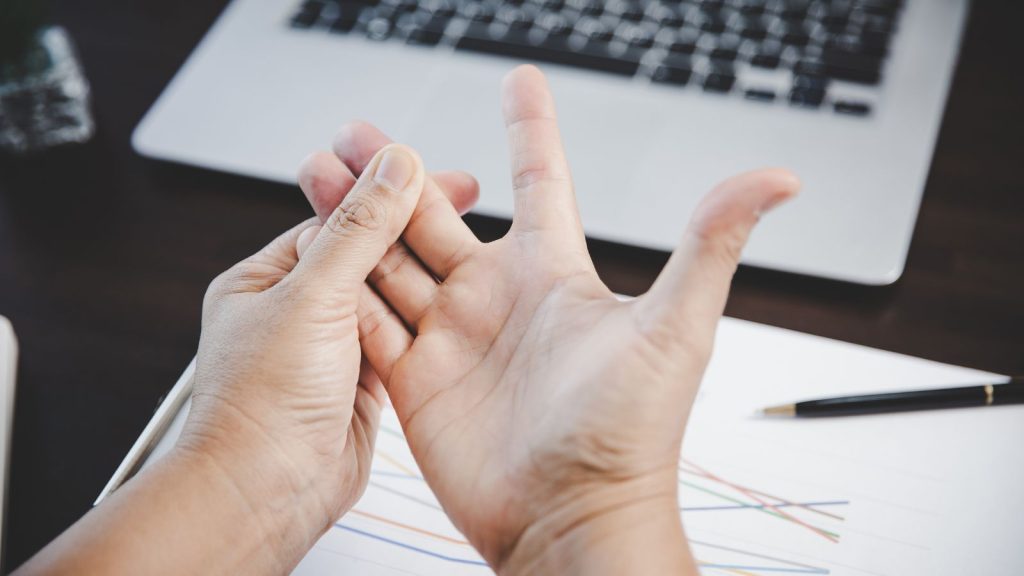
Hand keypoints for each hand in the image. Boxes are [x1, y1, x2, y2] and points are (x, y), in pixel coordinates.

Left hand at [17, 145, 481, 575]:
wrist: (267, 492)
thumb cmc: (260, 405)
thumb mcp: (313, 295)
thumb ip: (358, 229)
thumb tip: (390, 166)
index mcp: (267, 278)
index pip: (335, 218)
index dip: (385, 190)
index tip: (429, 168)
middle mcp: (297, 310)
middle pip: (367, 251)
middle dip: (413, 224)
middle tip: (464, 192)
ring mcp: (330, 348)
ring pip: (387, 294)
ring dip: (424, 270)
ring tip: (470, 240)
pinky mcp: (360, 383)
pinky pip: (399, 338)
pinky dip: (424, 320)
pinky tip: (456, 303)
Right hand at [302, 65, 799, 573]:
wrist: (573, 521)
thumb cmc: (632, 434)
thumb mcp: (675, 327)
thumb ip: (711, 243)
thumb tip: (778, 177)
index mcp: (552, 274)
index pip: (539, 182)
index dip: (529, 128)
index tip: (520, 79)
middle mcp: (497, 298)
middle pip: (436, 211)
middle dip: (395, 168)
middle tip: (356, 130)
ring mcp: (452, 337)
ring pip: (390, 257)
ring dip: (355, 215)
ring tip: (319, 173)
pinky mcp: (415, 380)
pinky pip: (369, 321)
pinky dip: (340, 288)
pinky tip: (313, 252)